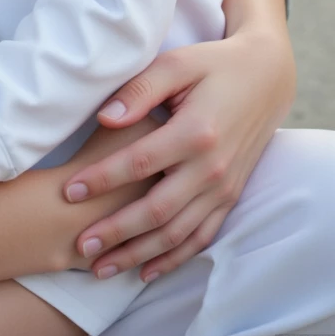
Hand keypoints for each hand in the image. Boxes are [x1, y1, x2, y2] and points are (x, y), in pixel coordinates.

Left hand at [63, 25, 295, 282]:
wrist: (266, 78)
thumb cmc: (213, 64)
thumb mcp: (176, 64)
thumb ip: (139, 91)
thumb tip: (105, 119)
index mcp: (196, 132)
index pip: (139, 163)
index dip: (102, 180)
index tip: (68, 191)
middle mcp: (212, 168)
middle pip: (156, 210)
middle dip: (116, 231)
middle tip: (80, 244)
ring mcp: (224, 188)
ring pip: (177, 234)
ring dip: (139, 254)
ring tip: (101, 268)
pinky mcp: (230, 197)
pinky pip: (201, 238)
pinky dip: (173, 258)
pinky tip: (146, 271)